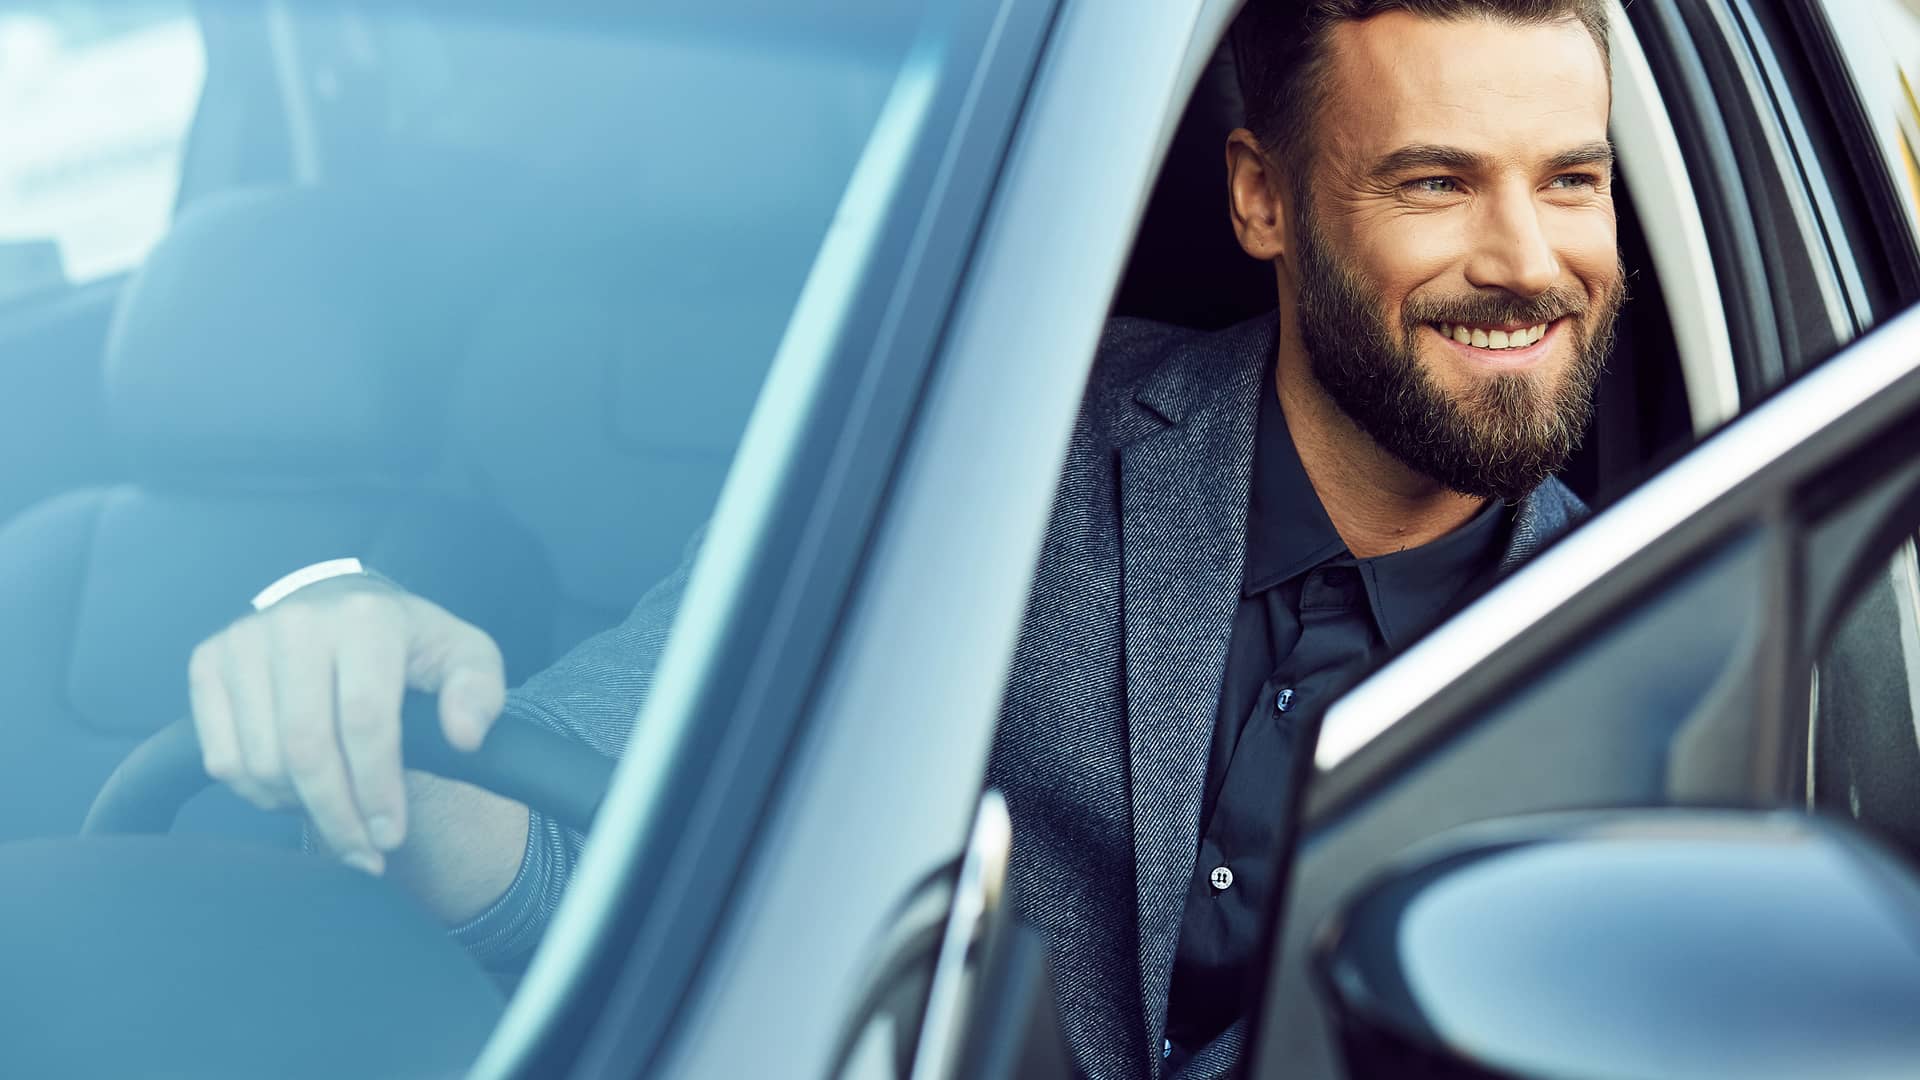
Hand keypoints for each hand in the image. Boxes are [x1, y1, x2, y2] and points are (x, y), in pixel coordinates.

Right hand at [186, 576, 505, 873]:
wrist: (342, 612)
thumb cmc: (408, 646)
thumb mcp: (463, 657)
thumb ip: (479, 692)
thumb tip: (465, 736)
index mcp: (366, 618)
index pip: (364, 721)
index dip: (377, 788)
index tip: (392, 836)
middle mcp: (297, 623)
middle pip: (306, 747)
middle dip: (337, 814)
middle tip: (364, 851)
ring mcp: (243, 640)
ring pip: (260, 760)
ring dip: (299, 806)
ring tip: (336, 809)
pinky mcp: (207, 663)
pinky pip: (222, 758)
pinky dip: (258, 793)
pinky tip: (295, 789)